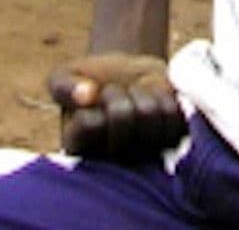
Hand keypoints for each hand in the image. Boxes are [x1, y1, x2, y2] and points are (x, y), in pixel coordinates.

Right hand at [47, 52, 184, 160]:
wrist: (127, 76)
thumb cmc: (92, 82)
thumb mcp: (65, 78)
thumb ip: (64, 86)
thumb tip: (86, 94)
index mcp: (81, 152)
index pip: (89, 123)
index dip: (94, 98)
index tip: (92, 91)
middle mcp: (114, 162)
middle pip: (122, 118)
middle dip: (118, 93)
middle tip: (114, 92)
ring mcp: (145, 154)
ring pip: (150, 116)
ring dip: (143, 94)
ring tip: (134, 96)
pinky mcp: (172, 141)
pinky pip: (175, 116)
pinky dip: (166, 97)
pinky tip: (154, 98)